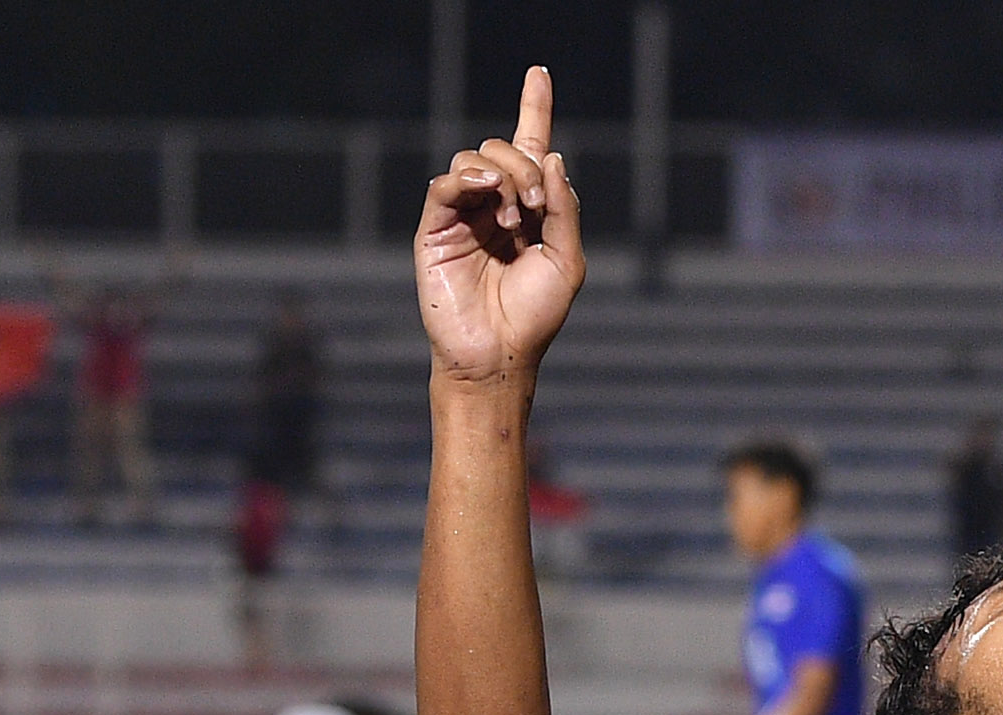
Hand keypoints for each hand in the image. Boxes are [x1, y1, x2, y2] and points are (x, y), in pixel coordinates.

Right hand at [415, 67, 582, 388]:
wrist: (498, 354)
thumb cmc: (534, 317)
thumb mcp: (567, 260)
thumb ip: (564, 209)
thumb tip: (553, 156)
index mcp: (529, 210)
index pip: (530, 149)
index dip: (534, 109)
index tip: (539, 73)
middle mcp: (494, 205)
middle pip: (505, 149)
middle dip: (527, 167)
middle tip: (538, 206)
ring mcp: (463, 214)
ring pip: (475, 157)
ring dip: (504, 176)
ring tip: (515, 220)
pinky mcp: (435, 226)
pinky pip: (447, 181)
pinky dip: (471, 178)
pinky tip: (490, 195)